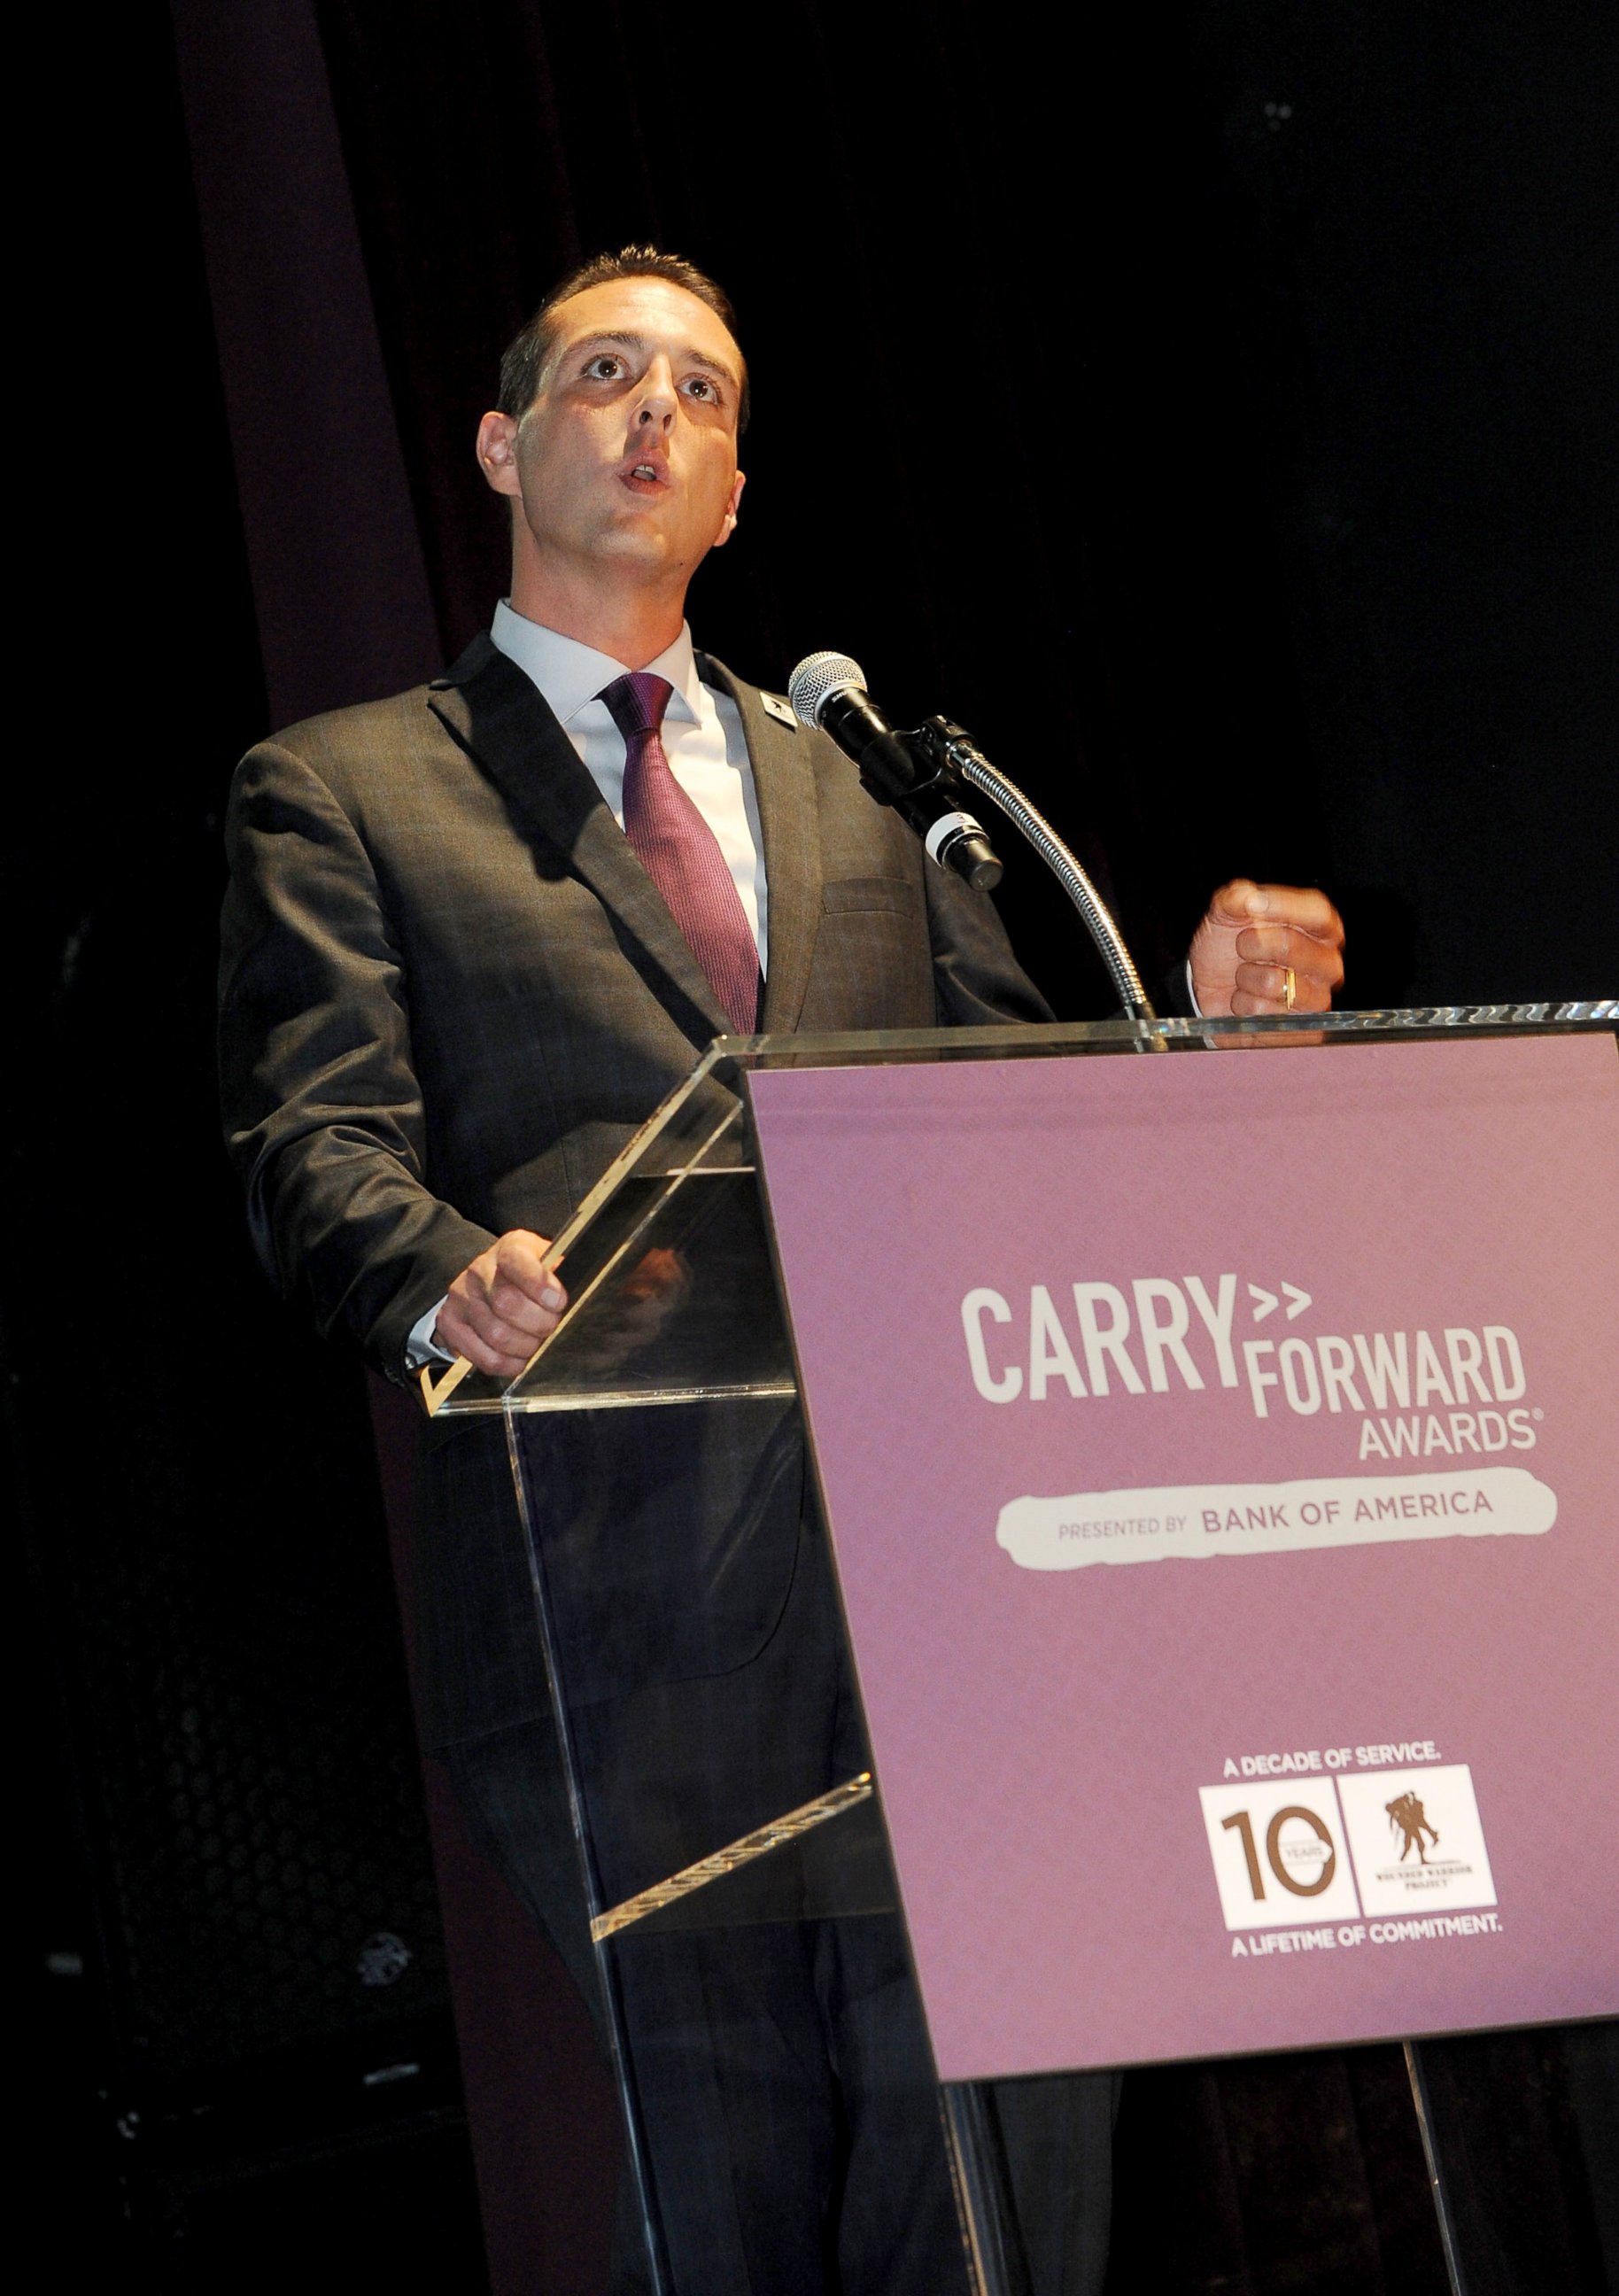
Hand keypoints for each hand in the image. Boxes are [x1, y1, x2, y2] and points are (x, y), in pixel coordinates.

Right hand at [434, 1230, 567, 1377]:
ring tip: (535, 1343)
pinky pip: (483, 1356)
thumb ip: (562, 1274)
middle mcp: (480, 1269)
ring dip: (525, 1347)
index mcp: (509, 1249)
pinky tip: (518, 1358)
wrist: (487, 1283)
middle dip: (538, 1323)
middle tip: (550, 1327)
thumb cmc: (528, 1277)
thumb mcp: (548, 1263)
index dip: (539, 1284)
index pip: (517, 1260)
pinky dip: (507, 1364)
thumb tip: (584, 1291)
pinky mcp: (450, 1322)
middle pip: (507, 1303)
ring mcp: (461, 1296)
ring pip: (496, 1334)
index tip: (558, 1302)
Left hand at [1188, 881, 1344, 1016]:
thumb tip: (1247, 897)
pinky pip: (1267, 1014)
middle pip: (1290, 944)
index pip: (1317, 912)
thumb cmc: (1227, 947)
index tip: (1251, 905)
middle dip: (1252, 943)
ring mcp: (1317, 997)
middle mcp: (1326, 962)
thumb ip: (1235, 898)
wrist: (1207, 988)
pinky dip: (1244, 1006)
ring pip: (1275, 982)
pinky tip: (1246, 1000)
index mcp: (1320, 928)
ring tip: (1244, 976)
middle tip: (1242, 946)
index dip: (1283, 907)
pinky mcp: (1304, 1029)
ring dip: (1246, 978)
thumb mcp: (1225, 914)